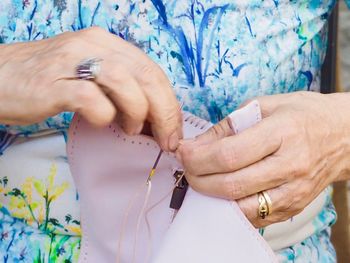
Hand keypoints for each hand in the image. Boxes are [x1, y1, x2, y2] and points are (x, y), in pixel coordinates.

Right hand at [0, 27, 181, 150]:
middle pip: (147, 76)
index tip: (173, 128)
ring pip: (125, 84)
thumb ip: (120, 88)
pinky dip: (104, 116)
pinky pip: (92, 99)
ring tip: (132, 129)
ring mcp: (73, 61)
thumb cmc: (49, 81)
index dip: (169, 102)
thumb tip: (151, 117)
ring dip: (137, 113)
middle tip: (167, 139)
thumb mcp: (91, 75)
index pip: (153, 70)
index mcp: (108, 44)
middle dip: (165, 113)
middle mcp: (94, 45)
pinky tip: (101, 122)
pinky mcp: (54, 83)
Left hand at [177, 91, 349, 226]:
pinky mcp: (293, 207)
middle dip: (198, 178)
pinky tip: (220, 192)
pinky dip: (230, 206)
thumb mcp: (266, 105)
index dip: (198, 157)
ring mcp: (294, 191)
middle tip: (186, 166)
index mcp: (283, 133)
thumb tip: (197, 144)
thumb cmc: (304, 114)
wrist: (344, 135)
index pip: (230, 154)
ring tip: (199, 179)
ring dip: (210, 196)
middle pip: (231, 184)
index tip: (183, 151)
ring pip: (241, 206)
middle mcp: (290, 166)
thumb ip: (229, 125)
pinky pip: (254, 216)